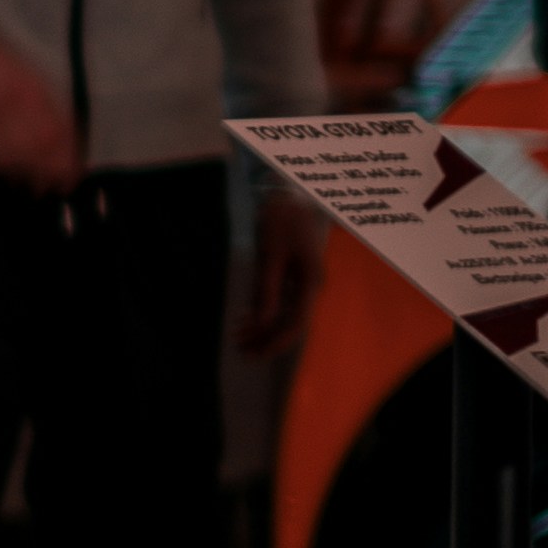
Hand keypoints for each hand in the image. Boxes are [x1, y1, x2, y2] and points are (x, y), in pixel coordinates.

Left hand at [240, 184, 325, 350]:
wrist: (289, 193)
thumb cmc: (281, 220)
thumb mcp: (270, 255)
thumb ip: (266, 289)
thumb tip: (262, 322)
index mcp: (310, 282)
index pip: (295, 323)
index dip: (274, 342)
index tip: (253, 354)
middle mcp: (311, 285)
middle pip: (290, 322)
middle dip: (266, 339)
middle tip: (239, 350)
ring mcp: (303, 281)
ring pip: (284, 313)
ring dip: (262, 327)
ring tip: (237, 336)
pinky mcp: (294, 274)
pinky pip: (281, 300)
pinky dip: (264, 311)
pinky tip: (245, 317)